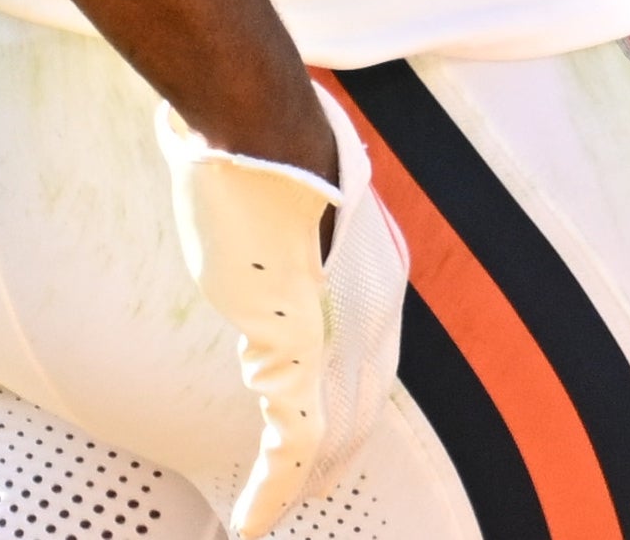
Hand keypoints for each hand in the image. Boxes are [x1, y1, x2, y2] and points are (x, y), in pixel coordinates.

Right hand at [161, 86, 406, 534]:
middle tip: (310, 491)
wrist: (262, 128)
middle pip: (362, 404)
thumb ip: (288, 231)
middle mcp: (373, 308)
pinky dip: (274, 490)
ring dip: (301, 481)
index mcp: (375, 271)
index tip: (337, 429)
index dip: (354, 402)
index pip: (372, 359)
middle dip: (338, 452)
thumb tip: (261, 227)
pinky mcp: (300, 350)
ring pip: (333, 433)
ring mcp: (342, 332)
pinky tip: (254, 523)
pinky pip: (296, 441)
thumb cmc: (271, 140)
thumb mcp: (293, 194)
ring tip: (274, 515)